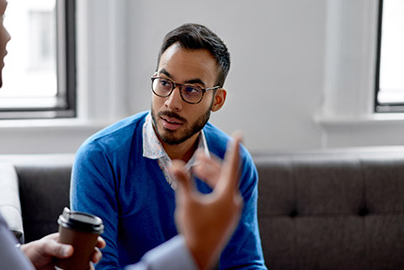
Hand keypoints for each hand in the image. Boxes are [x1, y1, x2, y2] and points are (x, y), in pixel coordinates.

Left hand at [20, 233, 105, 269]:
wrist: (26, 262)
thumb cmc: (35, 250)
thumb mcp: (46, 246)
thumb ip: (58, 247)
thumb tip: (71, 251)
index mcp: (69, 239)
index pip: (86, 237)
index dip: (96, 239)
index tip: (101, 243)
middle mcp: (72, 249)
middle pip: (89, 251)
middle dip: (96, 254)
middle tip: (95, 258)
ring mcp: (70, 261)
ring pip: (86, 262)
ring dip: (90, 266)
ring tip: (89, 268)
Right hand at [170, 133, 243, 269]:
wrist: (198, 254)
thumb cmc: (194, 229)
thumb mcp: (187, 202)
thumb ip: (183, 181)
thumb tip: (175, 164)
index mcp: (227, 195)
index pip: (232, 166)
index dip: (233, 149)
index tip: (238, 134)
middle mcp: (233, 201)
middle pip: (224, 175)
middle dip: (210, 164)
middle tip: (198, 155)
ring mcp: (231, 210)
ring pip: (222, 185)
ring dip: (210, 175)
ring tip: (196, 168)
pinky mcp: (226, 217)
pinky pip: (222, 195)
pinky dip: (212, 187)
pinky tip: (201, 185)